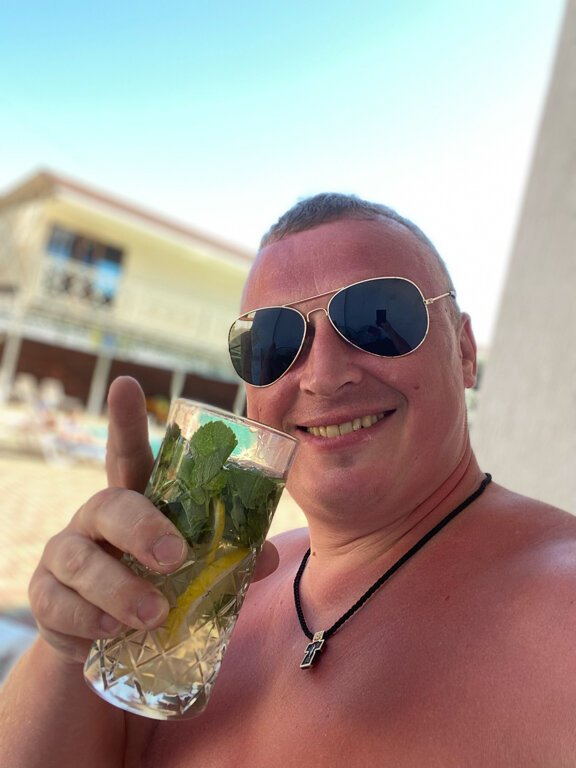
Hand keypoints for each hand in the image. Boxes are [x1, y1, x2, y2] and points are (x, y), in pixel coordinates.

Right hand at [28, 377, 278, 663]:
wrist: (104, 636)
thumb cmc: (153, 585)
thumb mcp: (188, 569)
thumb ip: (224, 557)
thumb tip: (266, 554)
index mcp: (134, 502)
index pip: (126, 455)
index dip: (125, 420)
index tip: (127, 384)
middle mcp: (95, 519)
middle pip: (107, 504)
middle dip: (140, 528)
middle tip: (173, 556)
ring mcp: (65, 556)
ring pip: (79, 560)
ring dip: (119, 588)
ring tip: (154, 614)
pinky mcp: (47, 597)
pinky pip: (58, 605)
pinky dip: (88, 620)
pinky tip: (110, 633)